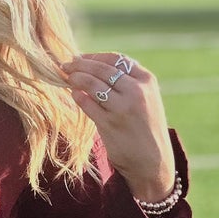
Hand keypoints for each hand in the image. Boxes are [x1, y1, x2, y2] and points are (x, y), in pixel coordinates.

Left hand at [59, 52, 175, 203]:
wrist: (153, 160)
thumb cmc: (145, 128)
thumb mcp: (146, 99)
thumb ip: (128, 82)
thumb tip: (96, 67)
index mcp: (147, 80)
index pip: (116, 59)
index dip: (95, 57)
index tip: (80, 58)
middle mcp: (136, 91)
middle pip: (102, 69)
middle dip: (80, 65)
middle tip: (66, 65)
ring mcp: (123, 107)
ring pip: (93, 84)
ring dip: (76, 78)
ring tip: (66, 77)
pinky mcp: (110, 123)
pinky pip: (88, 104)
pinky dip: (78, 97)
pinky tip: (73, 94)